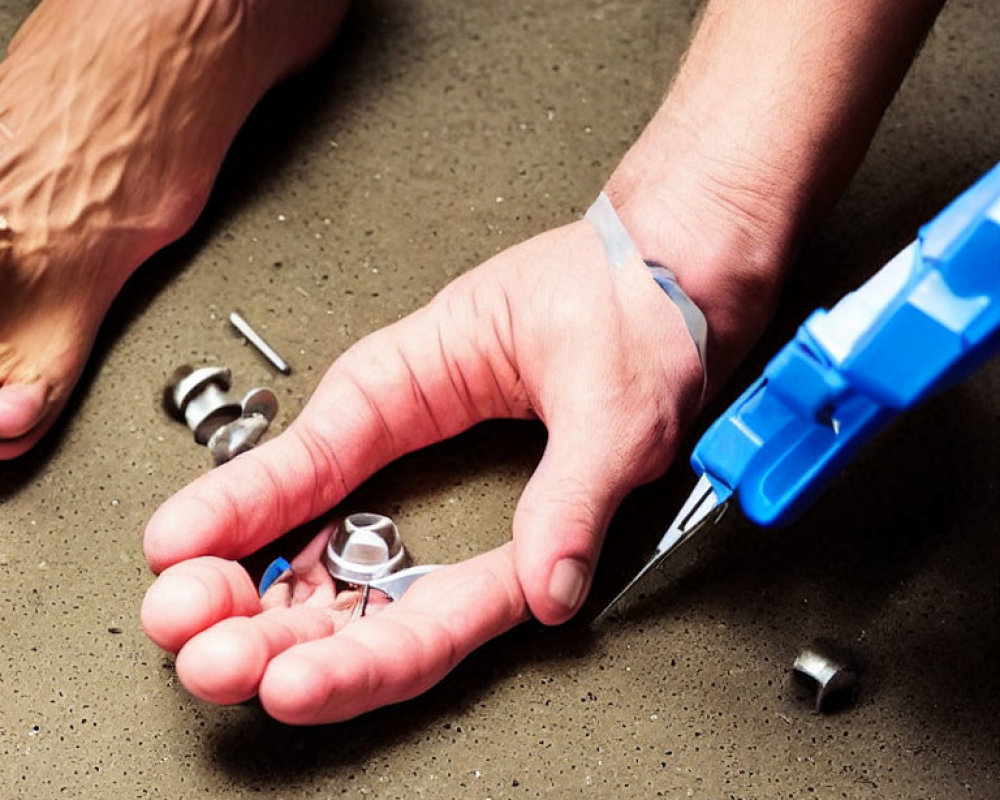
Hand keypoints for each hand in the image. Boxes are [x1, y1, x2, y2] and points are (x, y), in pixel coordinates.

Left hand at [141, 215, 712, 722]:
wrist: (631, 268)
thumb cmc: (644, 339)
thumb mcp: (616, 423)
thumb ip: (575, 504)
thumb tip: (552, 586)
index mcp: (523, 548)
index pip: (431, 628)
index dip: (357, 665)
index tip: (280, 678)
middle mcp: (459, 526)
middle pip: (355, 615)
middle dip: (270, 638)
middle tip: (197, 646)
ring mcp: (418, 477)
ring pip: (318, 562)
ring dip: (243, 588)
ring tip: (178, 601)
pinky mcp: (389, 420)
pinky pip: (311, 475)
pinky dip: (249, 504)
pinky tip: (197, 530)